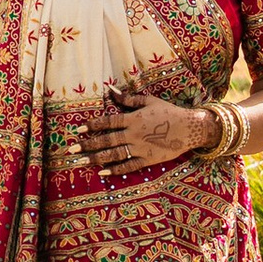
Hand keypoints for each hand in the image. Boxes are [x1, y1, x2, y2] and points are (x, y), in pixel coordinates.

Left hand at [70, 87, 213, 169]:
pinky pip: (128, 166)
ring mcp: (140, 148)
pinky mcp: (147, 160)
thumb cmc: (168, 112)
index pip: (108, 122)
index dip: (92, 125)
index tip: (79, 129)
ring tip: (82, 162)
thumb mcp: (148, 101)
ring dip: (96, 158)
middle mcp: (133, 134)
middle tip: (72, 149)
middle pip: (107, 140)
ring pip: (114, 154)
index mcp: (133, 119)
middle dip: (88, 144)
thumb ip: (127, 98)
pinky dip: (115, 170)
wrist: (189, 128)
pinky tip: (102, 172)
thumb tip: (109, 89)